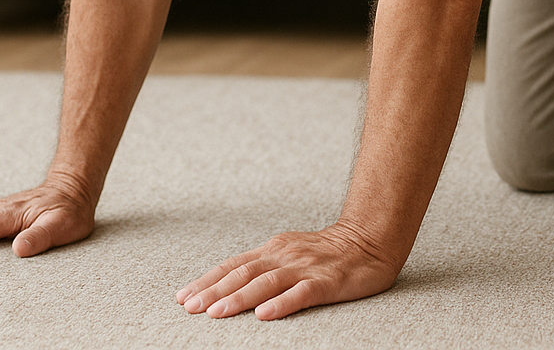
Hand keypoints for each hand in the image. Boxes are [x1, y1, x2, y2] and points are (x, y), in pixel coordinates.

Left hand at [177, 222, 401, 319]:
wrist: (371, 238)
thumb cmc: (328, 251)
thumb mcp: (290, 253)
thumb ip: (264, 267)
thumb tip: (229, 283)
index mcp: (273, 250)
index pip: (232, 265)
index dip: (206, 281)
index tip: (182, 297)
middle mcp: (284, 256)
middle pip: (242, 274)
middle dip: (213, 291)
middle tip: (189, 308)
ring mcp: (305, 268)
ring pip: (265, 283)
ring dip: (238, 298)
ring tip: (216, 312)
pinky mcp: (327, 281)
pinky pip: (301, 293)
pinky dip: (281, 304)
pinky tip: (265, 315)